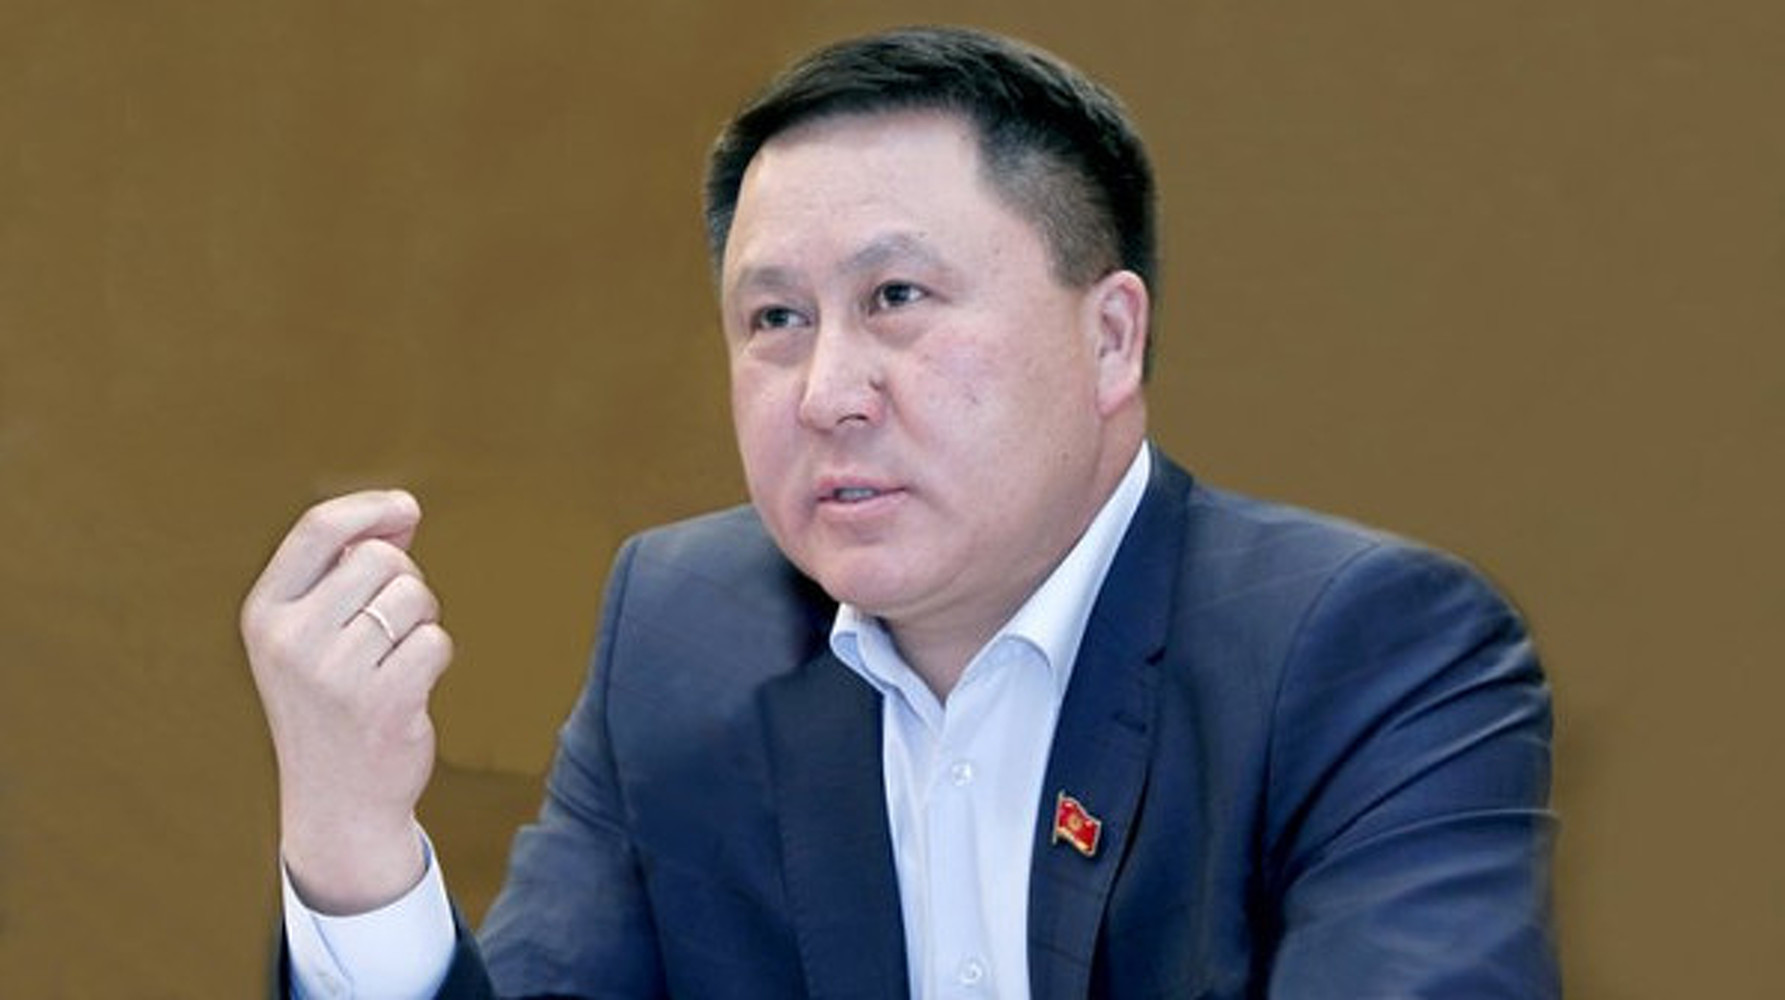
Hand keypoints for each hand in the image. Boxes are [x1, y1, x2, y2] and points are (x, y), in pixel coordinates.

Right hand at [241, 490, 451, 913]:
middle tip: (394, 626)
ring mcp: (334, 672)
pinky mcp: (382, 700)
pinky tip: (410, 687)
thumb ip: (346, 573)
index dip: (369, 508)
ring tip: (397, 659)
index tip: (406, 508)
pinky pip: (436, 640)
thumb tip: (401, 513)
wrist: (337, 803)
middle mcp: (290, 640)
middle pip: (380, 559)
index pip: (317, 529)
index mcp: (264, 615)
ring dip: (422, 620)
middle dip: (404, 581)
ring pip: (413, 597)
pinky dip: (436, 656)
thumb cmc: (333, 705)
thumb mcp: (313, 636)